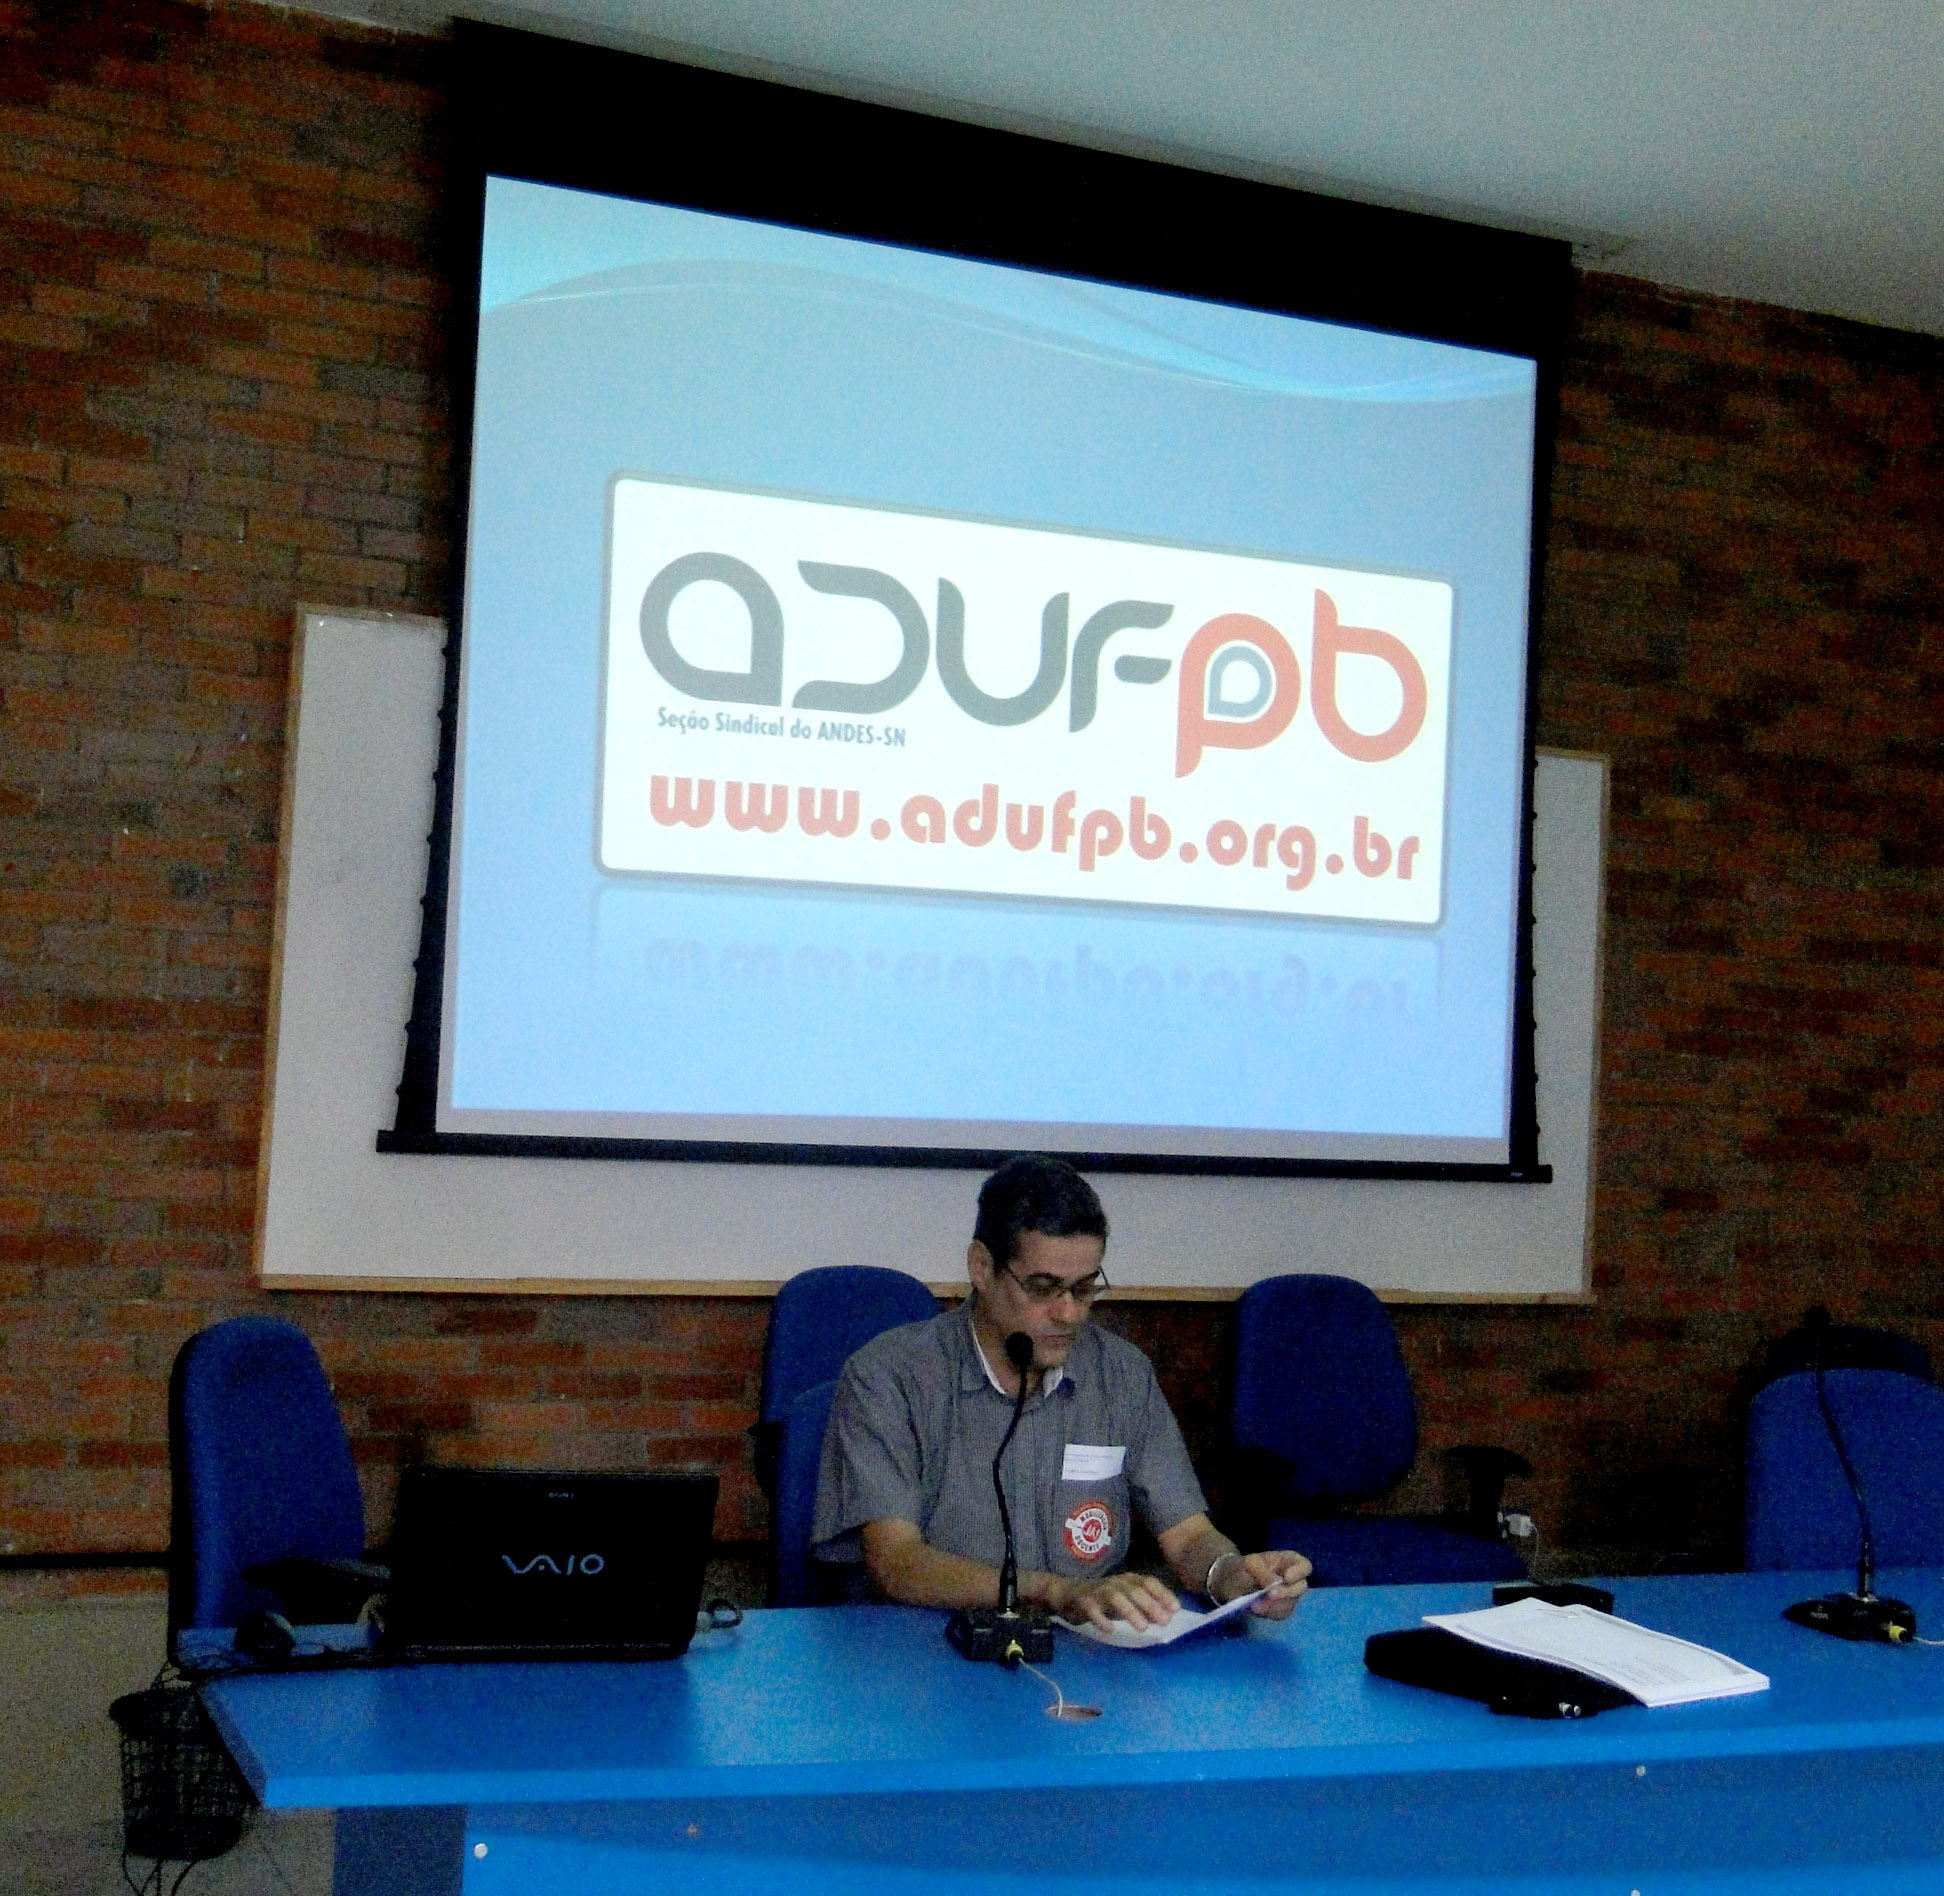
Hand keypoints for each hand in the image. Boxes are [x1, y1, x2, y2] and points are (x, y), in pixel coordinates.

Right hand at [1052, 1569, 1180, 1632]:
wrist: (1068, 1593)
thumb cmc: (1103, 1599)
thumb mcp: (1127, 1602)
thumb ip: (1145, 1608)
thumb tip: (1168, 1617)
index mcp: (1128, 1580)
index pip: (1148, 1582)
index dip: (1163, 1594)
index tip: (1176, 1609)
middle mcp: (1115, 1582)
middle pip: (1135, 1590)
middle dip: (1151, 1605)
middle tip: (1165, 1622)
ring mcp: (1098, 1590)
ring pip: (1116, 1597)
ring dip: (1130, 1611)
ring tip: (1142, 1628)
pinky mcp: (1083, 1600)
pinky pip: (1092, 1607)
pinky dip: (1101, 1618)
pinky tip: (1109, 1629)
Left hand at [1214, 1550, 1310, 1618]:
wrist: (1229, 1583)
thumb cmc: (1242, 1567)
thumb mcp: (1249, 1564)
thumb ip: (1263, 1572)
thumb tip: (1278, 1584)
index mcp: (1287, 1562)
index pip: (1304, 1566)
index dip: (1299, 1572)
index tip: (1286, 1578)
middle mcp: (1292, 1580)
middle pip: (1301, 1587)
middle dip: (1287, 1592)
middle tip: (1270, 1594)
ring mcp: (1287, 1596)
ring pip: (1291, 1603)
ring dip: (1275, 1605)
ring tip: (1255, 1603)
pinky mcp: (1279, 1609)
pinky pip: (1281, 1614)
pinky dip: (1269, 1612)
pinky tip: (1256, 1608)